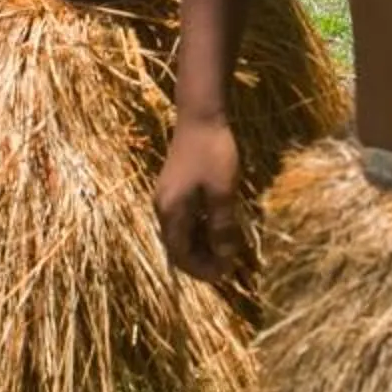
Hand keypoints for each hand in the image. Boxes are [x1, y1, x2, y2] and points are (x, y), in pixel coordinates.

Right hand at [154, 113, 244, 283]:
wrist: (200, 116)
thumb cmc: (213, 153)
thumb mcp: (222, 192)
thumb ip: (222, 226)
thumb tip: (224, 257)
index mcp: (171, 212)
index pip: (180, 254)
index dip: (201, 269)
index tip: (225, 275)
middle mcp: (164, 207)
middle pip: (178, 246)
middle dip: (201, 260)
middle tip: (228, 266)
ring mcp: (168, 197)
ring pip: (182, 233)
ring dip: (202, 245)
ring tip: (226, 251)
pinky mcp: (176, 188)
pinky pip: (185, 218)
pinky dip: (201, 229)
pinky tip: (219, 228)